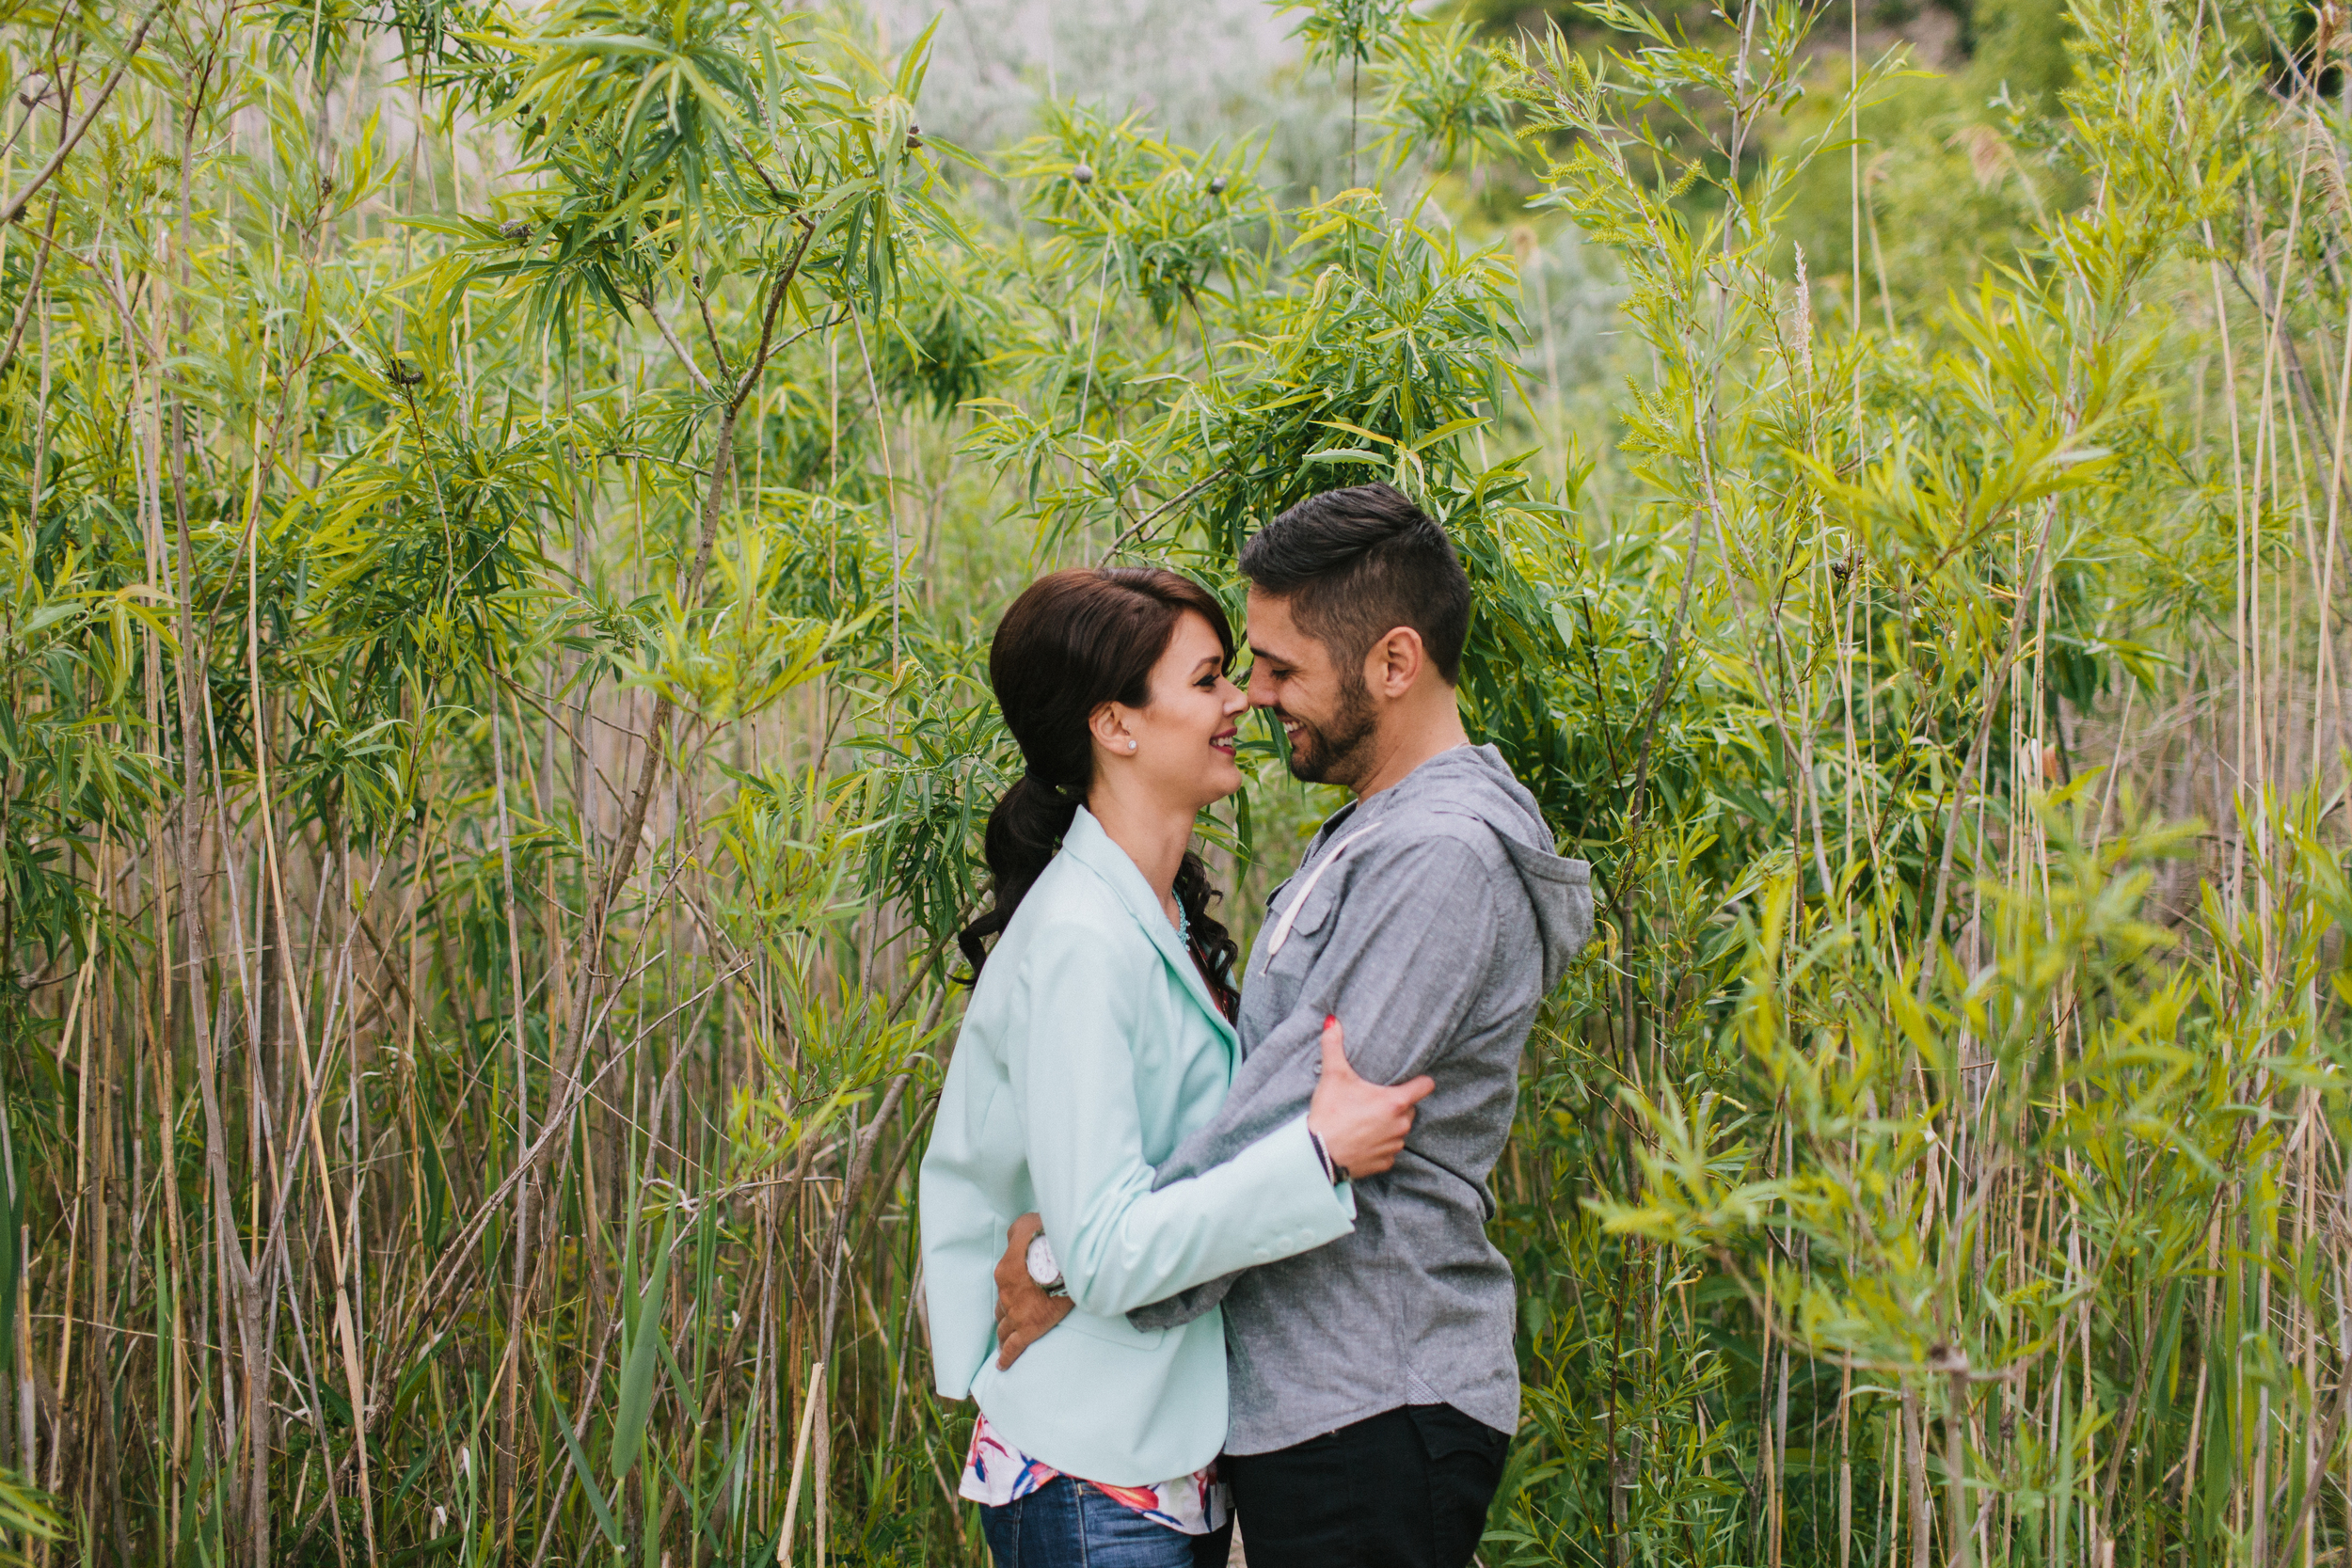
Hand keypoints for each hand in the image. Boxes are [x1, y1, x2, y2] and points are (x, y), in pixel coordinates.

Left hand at [992, 1212, 1072, 1369]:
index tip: (1017, 1291)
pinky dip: (1006, 1357)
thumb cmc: (1048, 1238)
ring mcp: (1016, 1312)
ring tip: (1005, 1341)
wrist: (1065, 1257)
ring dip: (1004, 1333)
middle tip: (1011, 1318)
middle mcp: (1006, 1293)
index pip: (1004, 1284)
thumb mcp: (1026, 1225)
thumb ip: (1018, 1234)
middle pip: (1002, 1307)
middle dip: (1005, 1313)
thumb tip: (1015, 1239)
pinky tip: (1002, 1365)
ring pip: (1004, 1327)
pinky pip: (1013, 1347)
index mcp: (1005, 1271)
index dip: (1011, 1288)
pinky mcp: (1030, 1328)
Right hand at [1306, 1015, 1433, 1177]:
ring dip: (1388, 1125)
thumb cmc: (1330, 1114)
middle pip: (1410, 1108)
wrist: (1317, 1155)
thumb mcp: (1332, 1076)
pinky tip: (1361, 1139)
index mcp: (1395, 1102)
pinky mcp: (1384, 1163)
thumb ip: (1334, 1045)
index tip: (1409, 1079)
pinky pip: (1388, 1150)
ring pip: (1399, 1130)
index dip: (1420, 1081)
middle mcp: (1401, 1125)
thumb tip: (1332, 1021)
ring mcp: (1394, 1146)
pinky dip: (1378, 1145)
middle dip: (1397, 1104)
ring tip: (1365, 1120)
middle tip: (1374, 1099)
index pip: (1426, 1086)